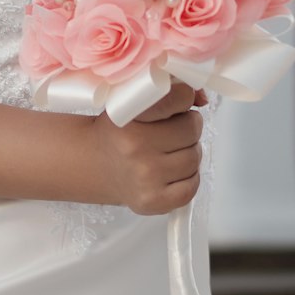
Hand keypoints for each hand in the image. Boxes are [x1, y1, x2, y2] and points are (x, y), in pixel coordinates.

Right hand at [86, 81, 206, 215]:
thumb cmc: (118, 133)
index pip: (177, 97)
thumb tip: (202, 98)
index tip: (182, 100)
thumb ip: (168, 94)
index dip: (185, 97)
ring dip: (189, 153)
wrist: (93, 165)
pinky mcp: (152, 200)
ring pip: (195, 158)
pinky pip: (192, 187)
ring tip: (169, 151)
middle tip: (172, 130)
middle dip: (188, 127)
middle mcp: (135, 146)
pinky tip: (172, 172)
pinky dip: (188, 178)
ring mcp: (145, 176)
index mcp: (128, 115)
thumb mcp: (132, 104)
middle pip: (192, 129)